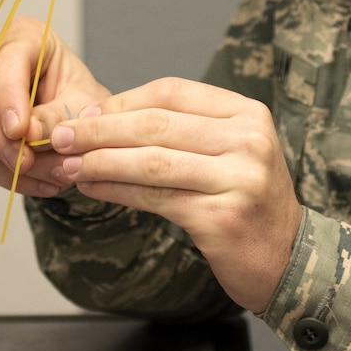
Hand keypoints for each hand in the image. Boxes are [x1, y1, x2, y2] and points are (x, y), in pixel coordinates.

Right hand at [0, 16, 110, 198]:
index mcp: (26, 37)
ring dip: (1, 159)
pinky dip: (1, 173)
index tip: (19, 131)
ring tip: (45, 178)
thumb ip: (57, 117)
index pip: (6, 61)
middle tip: (24, 161)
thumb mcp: (84, 106)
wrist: (82, 123)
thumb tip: (28, 135)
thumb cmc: (84, 102)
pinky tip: (34, 183)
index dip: (9, 97)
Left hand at [47, 78, 302, 312]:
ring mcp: (238, 178)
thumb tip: (101, 116)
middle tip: (61, 136)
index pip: (172, 92)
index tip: (86, 113)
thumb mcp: (227, 152)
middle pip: (157, 124)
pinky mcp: (221, 217)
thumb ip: (179, 131)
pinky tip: (93, 188)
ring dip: (101, 162)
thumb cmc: (247, 202)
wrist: (289, 258)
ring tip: (68, 164)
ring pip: (151, 161)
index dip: (123, 101)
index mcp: (248, 114)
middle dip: (100, 130)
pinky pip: (154, 198)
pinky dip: (116, 191)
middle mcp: (248, 140)